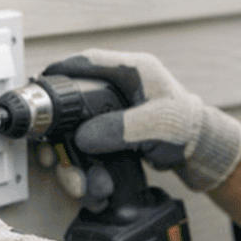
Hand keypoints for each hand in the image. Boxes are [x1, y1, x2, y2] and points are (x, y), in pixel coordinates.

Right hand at [43, 50, 240, 191]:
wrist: (200, 149)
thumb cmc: (186, 128)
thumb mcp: (155, 125)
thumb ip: (119, 128)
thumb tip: (83, 137)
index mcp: (132, 70)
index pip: (88, 61)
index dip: (61, 70)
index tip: (41, 82)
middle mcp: (121, 86)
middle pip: (75, 98)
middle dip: (59, 129)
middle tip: (48, 148)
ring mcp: (116, 107)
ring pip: (79, 126)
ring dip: (72, 155)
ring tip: (77, 179)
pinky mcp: (115, 127)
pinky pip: (90, 140)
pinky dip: (84, 160)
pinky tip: (87, 179)